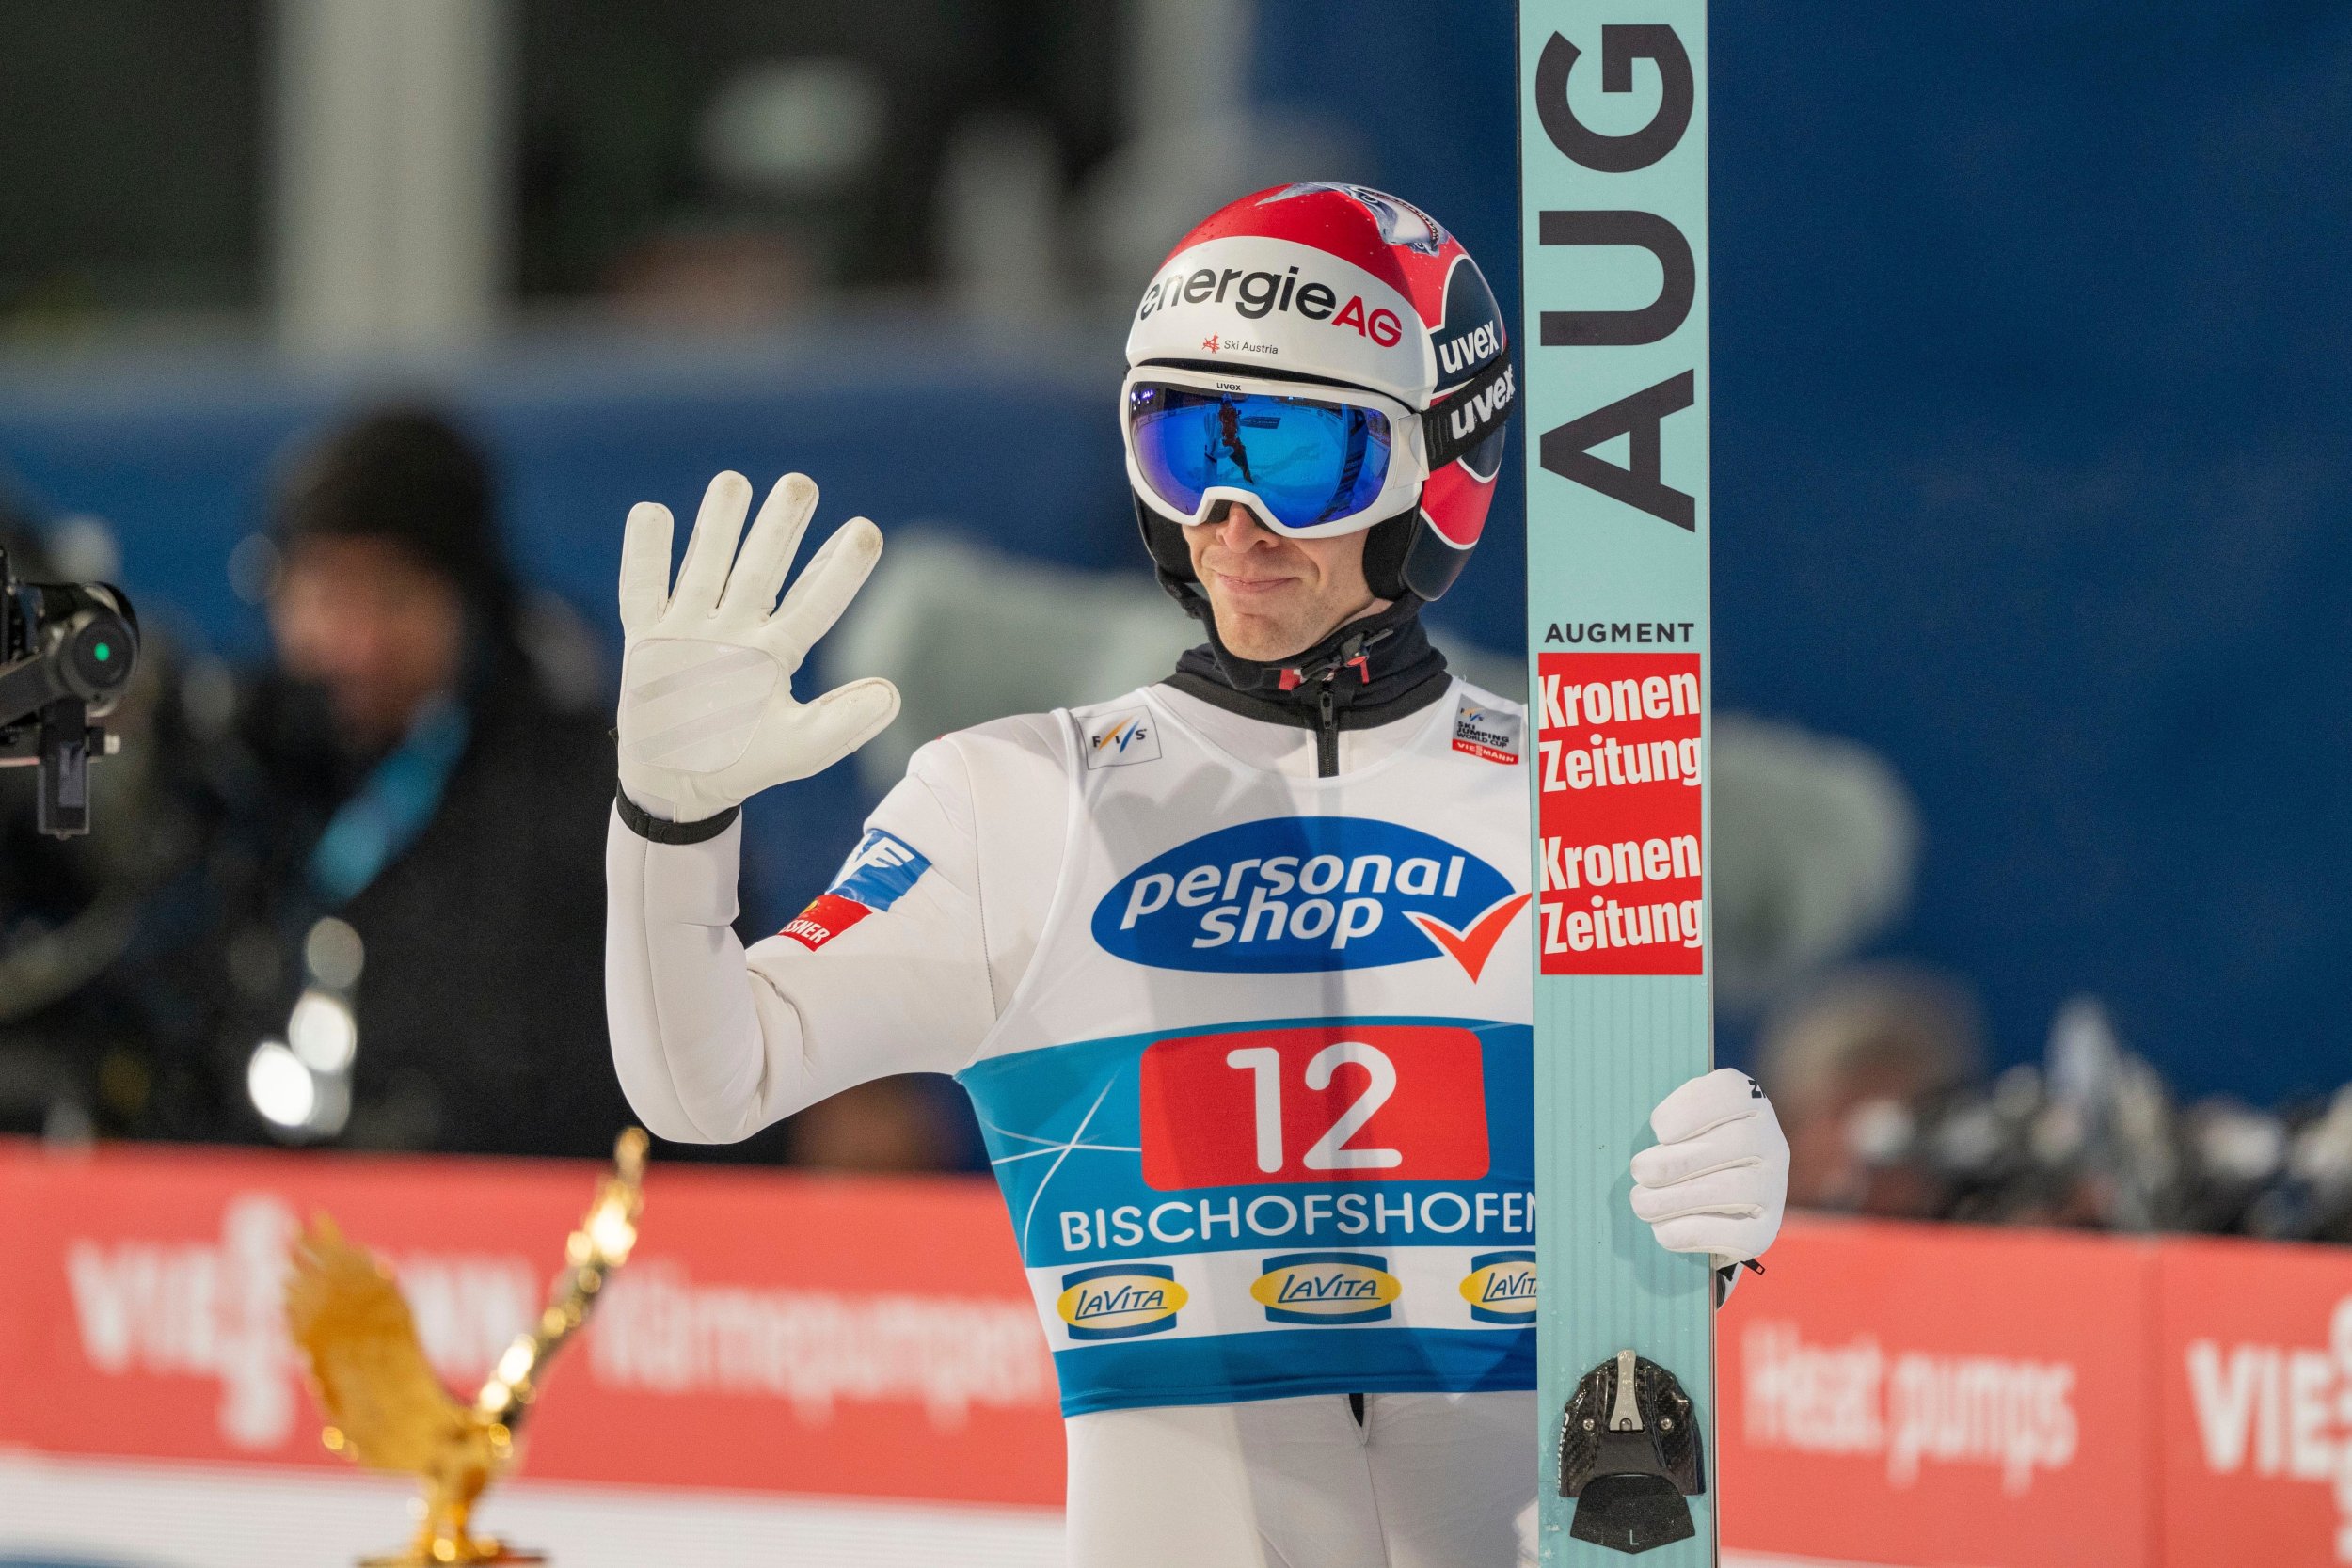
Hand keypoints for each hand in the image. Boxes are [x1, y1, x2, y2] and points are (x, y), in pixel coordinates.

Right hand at [616, 471, 899, 822]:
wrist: (679, 785)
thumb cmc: (743, 763)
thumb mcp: (800, 749)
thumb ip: (844, 723)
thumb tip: (893, 693)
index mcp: (777, 651)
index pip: (815, 601)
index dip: (839, 569)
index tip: (867, 530)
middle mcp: (737, 629)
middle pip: (762, 568)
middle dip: (780, 527)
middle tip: (801, 484)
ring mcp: (690, 629)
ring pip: (707, 565)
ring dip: (718, 526)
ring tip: (734, 481)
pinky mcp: (645, 638)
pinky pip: (642, 589)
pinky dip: (645, 554)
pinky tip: (654, 512)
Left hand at [1629, 1067, 1788, 1267]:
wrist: (1704, 1209)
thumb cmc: (1679, 1154)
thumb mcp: (1673, 1127)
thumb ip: (1663, 1124)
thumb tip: (1636, 1139)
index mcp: (1749, 1103)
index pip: (1733, 1092)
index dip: (1693, 1107)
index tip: (1658, 1129)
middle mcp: (1771, 1143)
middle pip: (1735, 1144)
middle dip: (1676, 1161)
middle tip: (1639, 1171)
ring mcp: (1773, 1190)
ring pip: (1732, 1190)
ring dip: (1675, 1199)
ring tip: (1642, 1203)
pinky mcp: (1763, 1232)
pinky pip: (1734, 1234)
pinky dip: (1691, 1232)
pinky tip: (1663, 1229)